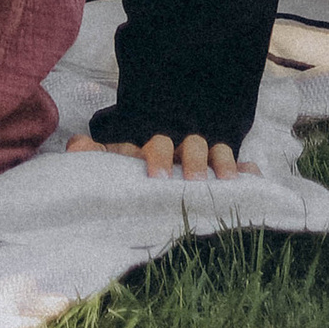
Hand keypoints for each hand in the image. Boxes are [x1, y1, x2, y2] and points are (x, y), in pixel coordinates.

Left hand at [67, 132, 254, 180]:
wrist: (157, 169)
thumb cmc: (133, 168)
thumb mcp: (114, 163)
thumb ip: (94, 155)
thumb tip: (76, 144)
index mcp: (155, 148)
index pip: (158, 144)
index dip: (158, 156)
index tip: (156, 176)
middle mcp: (182, 150)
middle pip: (192, 145)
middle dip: (193, 161)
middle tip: (192, 181)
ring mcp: (206, 160)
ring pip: (218, 152)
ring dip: (222, 163)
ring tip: (224, 183)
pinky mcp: (225, 172)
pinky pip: (241, 167)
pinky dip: (247, 171)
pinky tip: (253, 177)